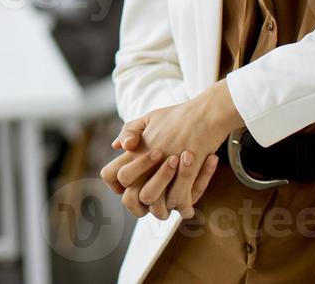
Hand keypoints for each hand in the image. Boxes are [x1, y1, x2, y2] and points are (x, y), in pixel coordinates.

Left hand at [111, 81, 242, 216]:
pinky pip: (180, 201)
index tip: (132, 183)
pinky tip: (189, 194)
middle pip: (129, 195)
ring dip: (163, 198)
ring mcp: (165, 170)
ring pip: (152, 201)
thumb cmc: (178, 116)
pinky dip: (184, 202)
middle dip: (142, 196)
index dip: (116, 185)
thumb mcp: (149, 118)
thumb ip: (130, 131)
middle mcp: (145, 162)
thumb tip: (118, 146)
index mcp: (134, 151)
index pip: (108, 175)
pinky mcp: (185, 176)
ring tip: (177, 192)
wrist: (205, 114)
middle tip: (157, 192)